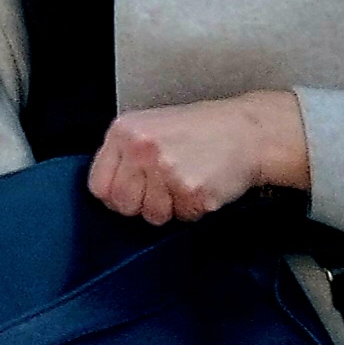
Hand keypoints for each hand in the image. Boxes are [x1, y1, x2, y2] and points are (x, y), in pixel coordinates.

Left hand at [88, 92, 308, 224]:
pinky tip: (202, 185)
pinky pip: (182, 217)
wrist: (245, 131)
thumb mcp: (150, 127)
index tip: (131, 190)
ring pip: (153, 216)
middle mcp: (140, 150)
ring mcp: (166, 171)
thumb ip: (124, 154)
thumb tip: (107, 189)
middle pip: (123, 204)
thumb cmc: (199, 130)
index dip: (114, 194)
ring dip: (170, 207)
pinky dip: (193, 208)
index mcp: (124, 131)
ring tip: (186, 181)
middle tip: (163, 187)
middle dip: (142, 204)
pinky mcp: (192, 191)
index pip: (98, 185)